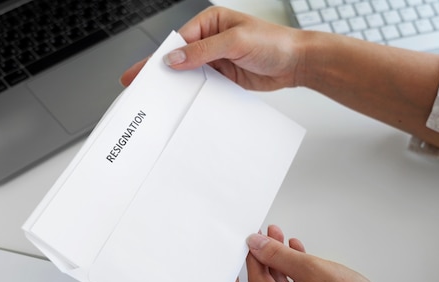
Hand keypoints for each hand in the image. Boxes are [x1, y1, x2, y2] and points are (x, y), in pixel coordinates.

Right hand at [120, 6, 303, 90]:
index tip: (145, 71)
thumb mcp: (235, 41)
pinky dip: (193, 94)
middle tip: (142, 87)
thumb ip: (203, 51)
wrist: (296, 63)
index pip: (178, 41)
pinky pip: (203, 86)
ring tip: (159, 100)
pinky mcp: (223, 76)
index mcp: (210, 22)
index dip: (160, 56)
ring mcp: (216, 60)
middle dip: (162, 72)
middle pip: (179, 58)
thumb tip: (175, 57)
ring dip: (177, 86)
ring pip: (189, 74)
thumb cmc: (274, 42)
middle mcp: (210, 40)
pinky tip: (183, 102)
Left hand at [228, 225, 423, 281]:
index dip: (229, 273)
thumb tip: (255, 244)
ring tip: (279, 236)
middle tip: (261, 235)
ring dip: (277, 262)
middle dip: (260, 257)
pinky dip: (291, 274)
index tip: (229, 254)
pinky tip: (295, 252)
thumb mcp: (311, 270)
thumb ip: (277, 255)